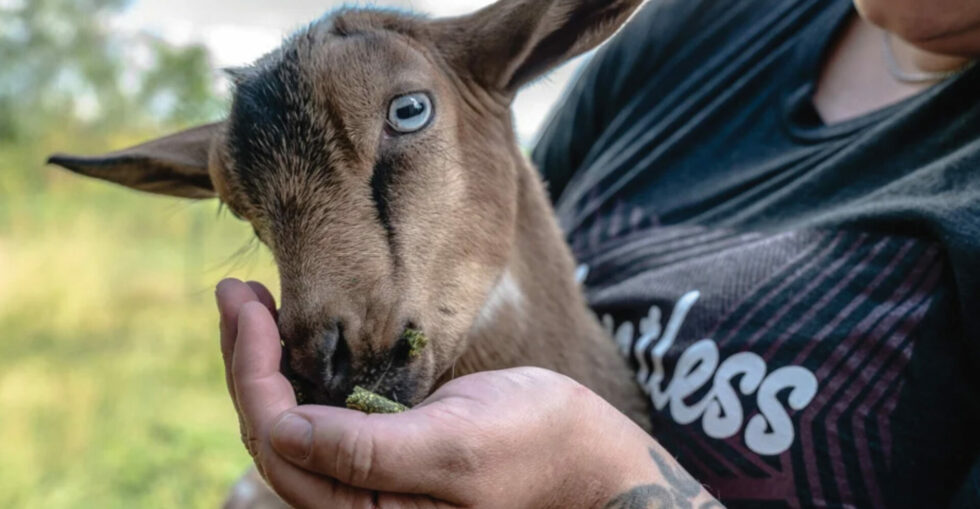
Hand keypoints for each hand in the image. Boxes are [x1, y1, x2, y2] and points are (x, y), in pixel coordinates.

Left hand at [216, 278, 721, 507]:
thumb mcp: (454, 448)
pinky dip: (300, 370)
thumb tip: (283, 430)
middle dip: (247, 360)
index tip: (246, 305)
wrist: (586, 455)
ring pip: (289, 420)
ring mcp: (367, 475)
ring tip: (252, 305)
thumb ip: (367, 452)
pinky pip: (321, 413)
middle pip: (271, 430)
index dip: (251, 372)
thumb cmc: (535, 449)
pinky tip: (294, 335)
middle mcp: (354, 501)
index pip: (277, 441)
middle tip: (237, 292)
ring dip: (264, 362)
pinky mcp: (384, 448)